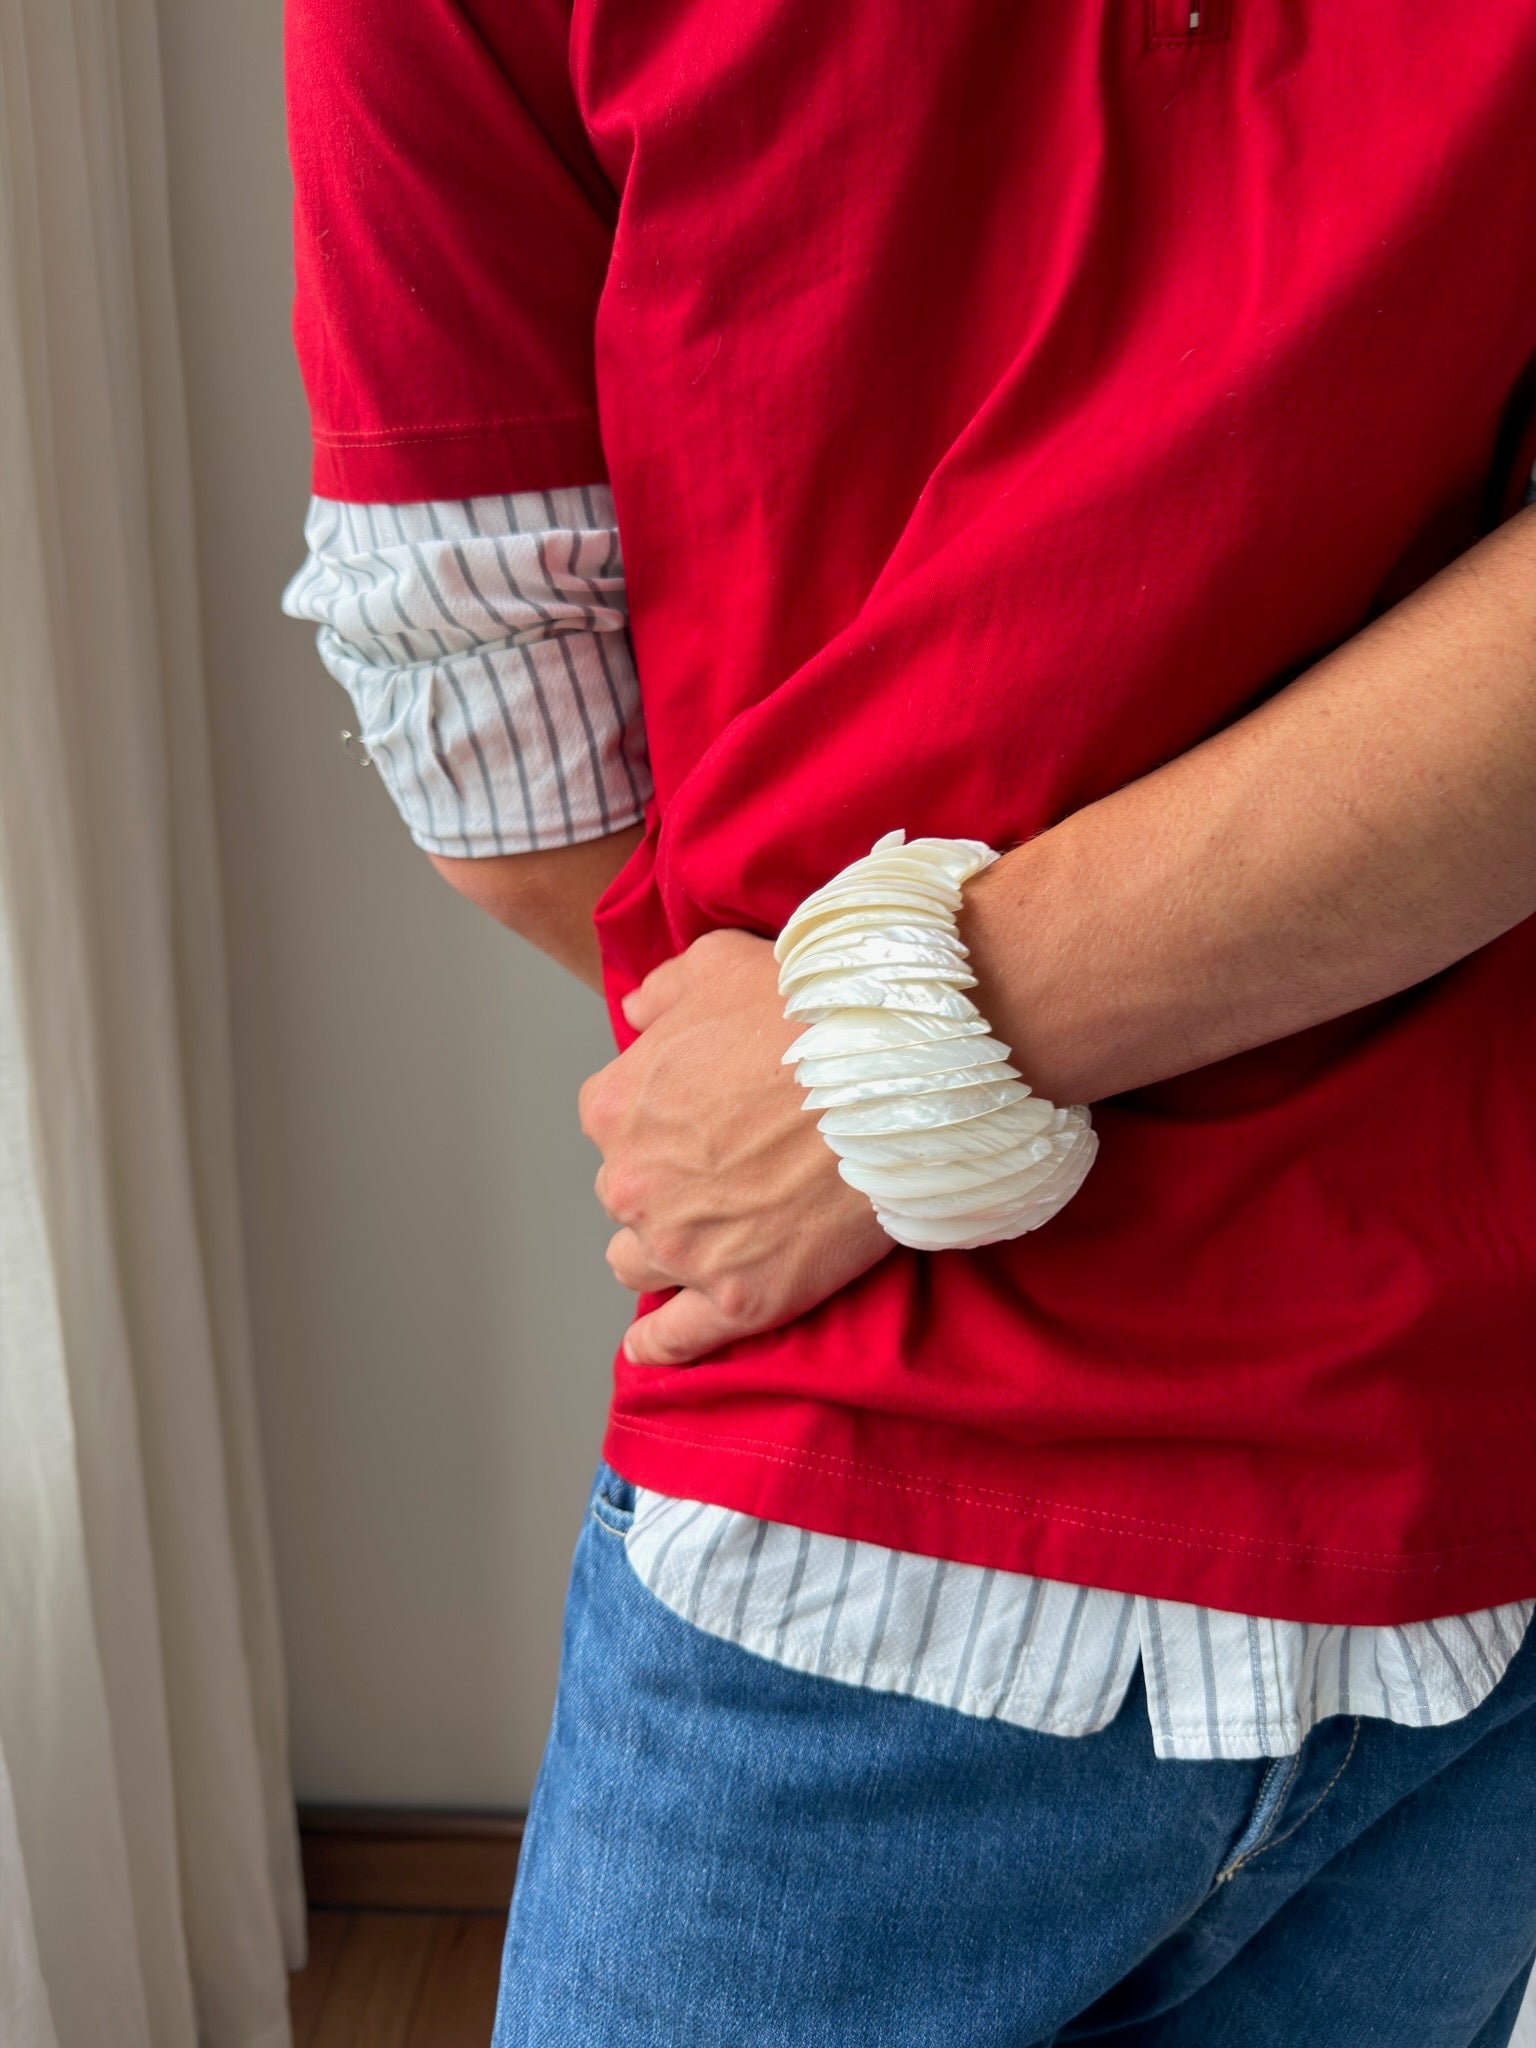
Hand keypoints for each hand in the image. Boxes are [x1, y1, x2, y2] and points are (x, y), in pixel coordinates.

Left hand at [578, 928, 892, 1364]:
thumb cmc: (808, 1012)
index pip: (612, 1124)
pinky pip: (676, 1337)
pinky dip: (663, 1343)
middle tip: (728, 1165)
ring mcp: (684, 1246)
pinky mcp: (739, 1297)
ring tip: (714, 1234)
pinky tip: (657, 1343)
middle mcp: (632, 1181)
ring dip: (666, 1249)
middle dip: (664, 1182)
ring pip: (639, 1262)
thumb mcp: (719, 963)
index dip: (658, 1120)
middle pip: (626, 1194)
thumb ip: (663, 990)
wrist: (892, 1071)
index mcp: (615, 1105)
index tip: (703, 1116)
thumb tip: (634, 1014)